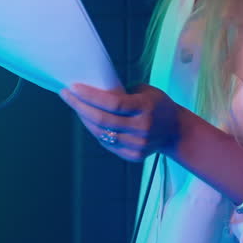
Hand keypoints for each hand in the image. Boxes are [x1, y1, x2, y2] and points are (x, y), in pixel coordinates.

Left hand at [59, 83, 182, 161]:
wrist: (176, 131)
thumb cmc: (157, 105)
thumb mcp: (146, 91)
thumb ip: (122, 92)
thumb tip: (93, 88)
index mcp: (146, 107)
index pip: (113, 103)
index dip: (90, 96)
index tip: (74, 86)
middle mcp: (142, 128)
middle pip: (103, 120)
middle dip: (80, 106)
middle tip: (66, 95)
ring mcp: (138, 145)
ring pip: (102, 134)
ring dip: (84, 119)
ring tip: (75, 106)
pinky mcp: (134, 156)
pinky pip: (107, 144)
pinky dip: (96, 132)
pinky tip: (88, 120)